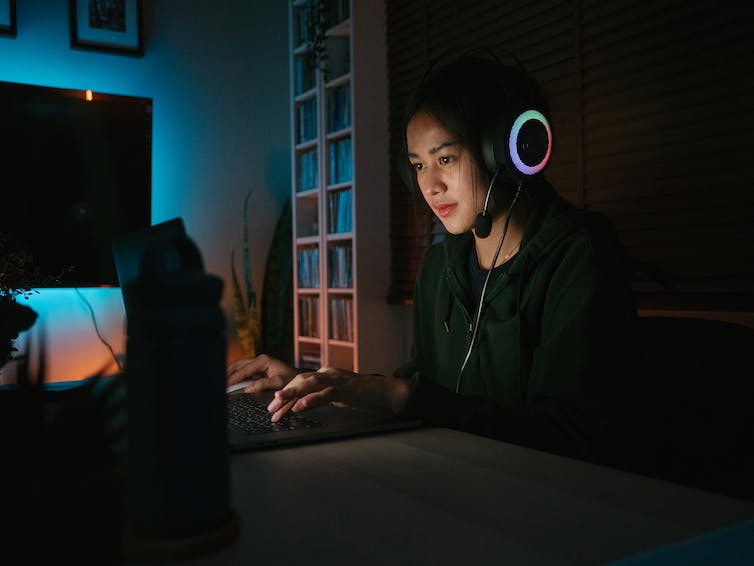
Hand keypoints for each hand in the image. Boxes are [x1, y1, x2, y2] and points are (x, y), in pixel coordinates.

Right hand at [226, 354, 297, 392]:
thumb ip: (263, 384)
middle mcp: (259, 360)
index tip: (225, 384)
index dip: (233, 378)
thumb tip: (248, 388)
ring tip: (220, 382)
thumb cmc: (291, 379)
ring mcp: (257, 364)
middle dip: (227, 373)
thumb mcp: (278, 382)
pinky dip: (235, 376)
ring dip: (229, 374)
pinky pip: (242, 372)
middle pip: (238, 365)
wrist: (298, 379)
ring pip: (238, 367)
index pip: (244, 370)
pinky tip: (228, 382)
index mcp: (263, 361)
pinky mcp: (257, 370)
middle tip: (217, 382)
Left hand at [266, 367, 410, 422]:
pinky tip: (302, 406)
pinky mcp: (348, 389)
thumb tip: (300, 404)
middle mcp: (329, 373)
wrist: (386, 392)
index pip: (299, 381)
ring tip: (279, 401)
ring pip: (311, 383)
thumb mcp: (336, 396)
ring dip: (293, 392)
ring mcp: (339, 379)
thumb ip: (320, 396)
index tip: (273, 408)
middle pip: (300, 380)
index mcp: (325, 374)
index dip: (285, 394)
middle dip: (284, 394)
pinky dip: (313, 399)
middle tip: (271, 408)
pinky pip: (327, 393)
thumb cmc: (362, 395)